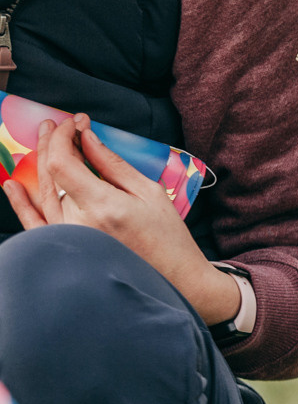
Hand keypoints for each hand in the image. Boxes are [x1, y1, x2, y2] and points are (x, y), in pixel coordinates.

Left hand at [2, 117, 243, 326]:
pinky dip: (21, 205)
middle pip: (51, 173)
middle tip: (59, 124)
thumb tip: (86, 138)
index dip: (62, 137)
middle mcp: (80, 223)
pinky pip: (35, 225)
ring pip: (43, 192)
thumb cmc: (169, 239)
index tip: (75, 123)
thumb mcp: (149, 193)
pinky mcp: (69, 249)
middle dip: (53, 143)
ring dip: (41, 161)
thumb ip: (112, 164)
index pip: (62, 162)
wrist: (175, 281)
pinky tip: (13, 185)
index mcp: (103, 207)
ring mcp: (70, 238)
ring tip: (44, 138)